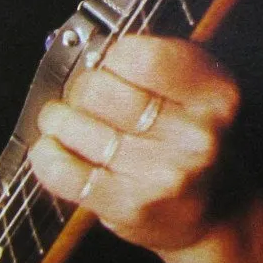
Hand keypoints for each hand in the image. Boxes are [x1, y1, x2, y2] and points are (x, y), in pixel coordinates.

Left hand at [28, 35, 240, 253]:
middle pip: (100, 90)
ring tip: (68, 124)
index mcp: (215, 94)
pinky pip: (63, 171)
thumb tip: (92, 53)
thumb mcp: (194, 89)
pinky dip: (47, 156)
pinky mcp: (131, 207)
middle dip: (83, 89)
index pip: (142, 57)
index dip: (115, 57)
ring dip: (59, 121)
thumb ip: (155, 61)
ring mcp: (165, 175)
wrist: (212, 209)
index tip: (113, 65)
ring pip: (76, 126)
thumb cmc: (188, 138)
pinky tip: (55, 149)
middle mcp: (196, 135)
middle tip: (88, 98)